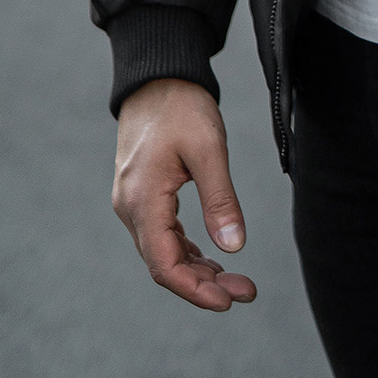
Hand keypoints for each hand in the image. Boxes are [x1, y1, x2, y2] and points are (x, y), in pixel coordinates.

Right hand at [112, 78, 256, 311]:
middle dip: (204, 284)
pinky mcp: (142, 193)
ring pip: (163, 251)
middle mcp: (130, 208)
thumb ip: (220, 199)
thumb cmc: (181, 106)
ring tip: (236, 280)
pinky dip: (187, 249)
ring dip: (198, 269)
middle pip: (164, 264)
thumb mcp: (208, 149)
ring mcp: (133, 201)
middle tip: (246, 291)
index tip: (229, 302)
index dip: (195, 290)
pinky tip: (213, 256)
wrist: (157, 75)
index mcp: (142, 201)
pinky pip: (162, 234)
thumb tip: (235, 247)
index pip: (164, 265)